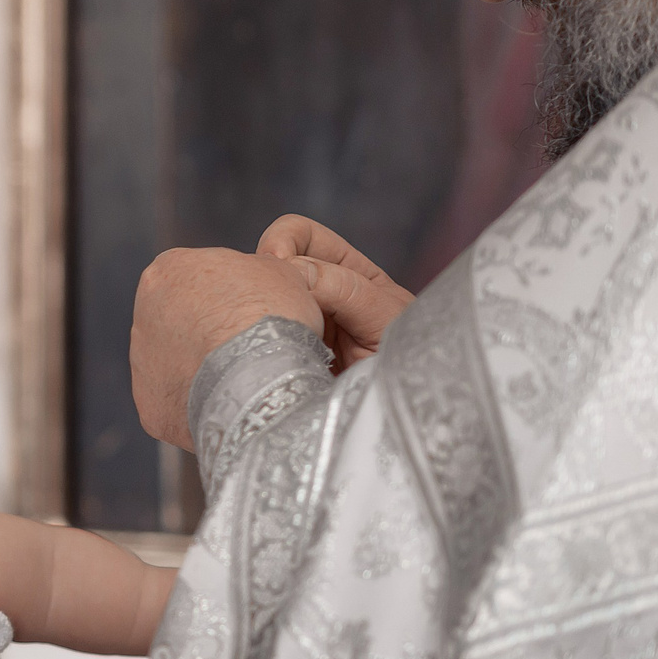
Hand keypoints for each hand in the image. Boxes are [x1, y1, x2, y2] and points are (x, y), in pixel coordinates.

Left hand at [131, 247, 326, 449]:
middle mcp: (143, 315)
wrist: (258, 375)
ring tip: (242, 383)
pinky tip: (229, 408)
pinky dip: (200, 409)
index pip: (196, 280)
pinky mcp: (151, 407)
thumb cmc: (270, 315)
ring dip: (202, 373)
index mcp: (168, 270)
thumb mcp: (278, 271)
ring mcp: (141, 364)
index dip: (228, 298)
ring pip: (175, 367)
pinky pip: (176, 407)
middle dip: (208, 337)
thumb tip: (257, 279)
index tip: (250, 313)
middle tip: (246, 351)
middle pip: (179, 324)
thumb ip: (255, 270)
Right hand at [256, 214, 412, 366]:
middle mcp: (318, 297)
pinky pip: (250, 343)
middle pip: (269, 265)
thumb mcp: (388, 320)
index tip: (274, 261)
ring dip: (254, 310)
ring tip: (260, 331)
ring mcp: (295, 329)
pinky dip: (245, 341)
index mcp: (350, 275)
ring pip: (255, 302)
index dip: (285, 240)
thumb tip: (294, 268)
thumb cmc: (411, 368)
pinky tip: (258, 354)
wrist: (401, 422)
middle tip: (261, 301)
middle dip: (261, 275)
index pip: (303, 236)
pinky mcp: (277, 361)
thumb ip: (348, 290)